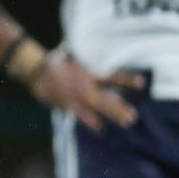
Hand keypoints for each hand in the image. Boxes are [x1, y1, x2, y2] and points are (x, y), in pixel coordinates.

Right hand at [26, 48, 144, 132]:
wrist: (35, 69)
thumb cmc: (50, 60)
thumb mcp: (65, 54)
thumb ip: (72, 54)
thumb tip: (70, 47)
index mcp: (88, 73)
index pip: (112, 77)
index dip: (127, 80)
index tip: (142, 82)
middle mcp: (87, 86)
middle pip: (109, 98)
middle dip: (121, 107)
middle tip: (134, 115)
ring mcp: (79, 97)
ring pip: (100, 108)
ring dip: (114, 115)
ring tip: (127, 122)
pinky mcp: (69, 105)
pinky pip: (83, 116)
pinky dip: (92, 123)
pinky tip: (100, 130)